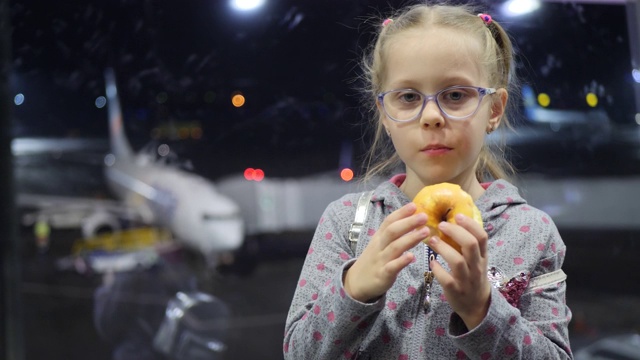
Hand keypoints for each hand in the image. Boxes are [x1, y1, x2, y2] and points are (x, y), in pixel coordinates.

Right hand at [344, 203, 428, 301]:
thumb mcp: (379, 244)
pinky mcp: (382, 275)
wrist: (356, 282)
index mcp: (379, 237)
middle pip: (392, 231)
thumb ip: (393, 233)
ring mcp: (380, 260)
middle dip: (408, 223)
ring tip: (425, 232)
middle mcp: (379, 246)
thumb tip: (411, 220)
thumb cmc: (374, 260)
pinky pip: (391, 267)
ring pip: (394, 247)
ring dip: (410, 238)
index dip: (401, 213)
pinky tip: (411, 257)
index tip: (414, 205)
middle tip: (424, 216)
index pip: (389, 221)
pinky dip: (401, 261)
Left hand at [427, 214, 490, 329]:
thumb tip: (454, 221)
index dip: (470, 224)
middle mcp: (476, 267)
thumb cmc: (473, 276)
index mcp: (483, 257)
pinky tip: (432, 262)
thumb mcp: (477, 260)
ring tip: (432, 240)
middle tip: (441, 225)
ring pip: (457, 261)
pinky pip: (446, 278)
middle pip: (470, 245)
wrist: (476, 305)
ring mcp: (466, 279)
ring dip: (443, 248)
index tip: (457, 215)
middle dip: (455, 232)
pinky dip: (437, 269)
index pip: (482, 237)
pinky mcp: (455, 291)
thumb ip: (469, 244)